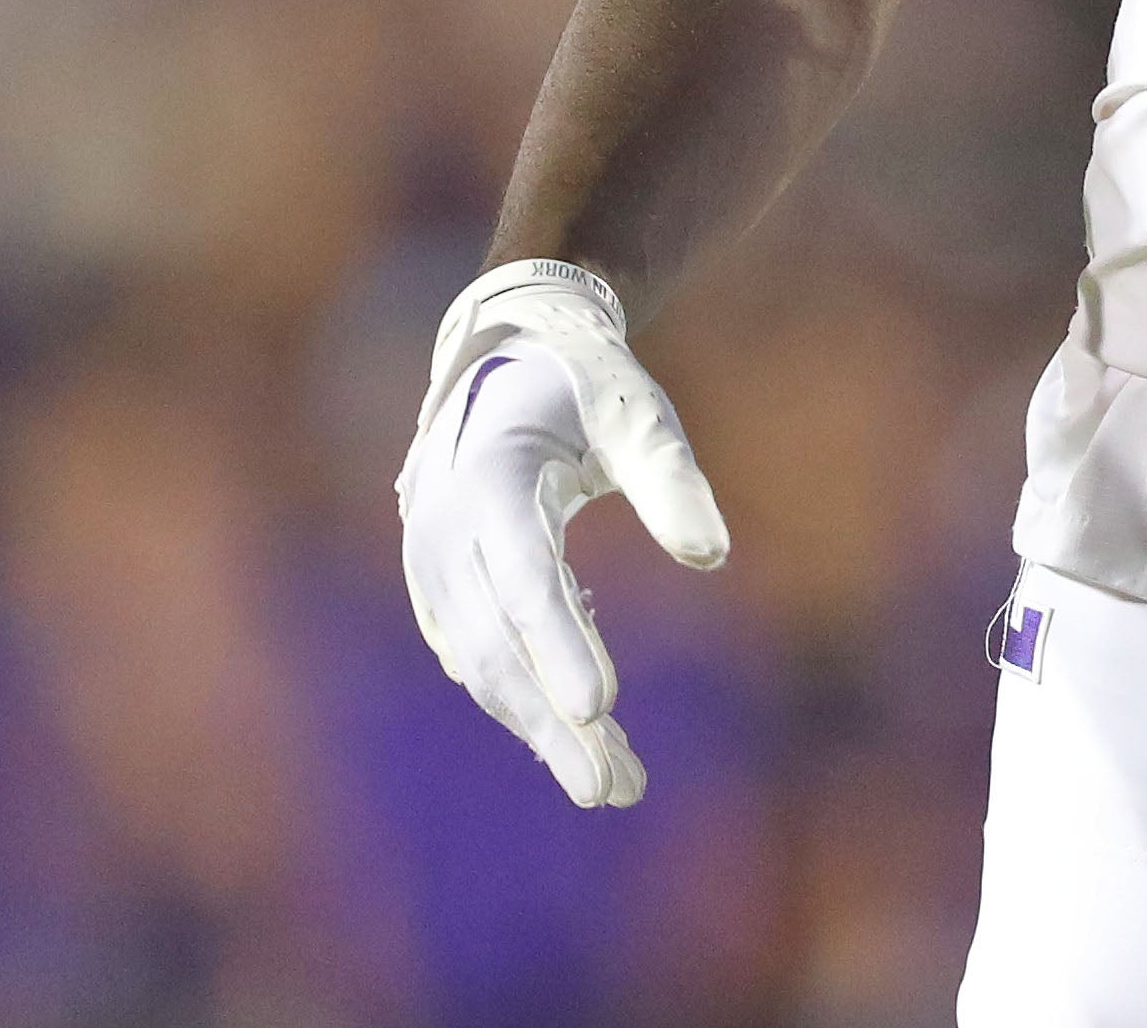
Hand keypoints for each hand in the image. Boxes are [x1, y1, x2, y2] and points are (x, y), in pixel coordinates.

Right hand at [393, 259, 729, 805]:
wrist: (506, 359)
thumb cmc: (584, 383)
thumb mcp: (635, 409)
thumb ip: (669, 477)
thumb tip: (713, 555)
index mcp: (490, 480)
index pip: (525, 578)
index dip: (560, 645)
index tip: (601, 707)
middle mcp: (446, 533)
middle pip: (497, 647)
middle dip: (553, 723)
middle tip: (612, 787)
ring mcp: (433, 568)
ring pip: (485, 667)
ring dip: (544, 730)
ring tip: (615, 784)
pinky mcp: (443, 593)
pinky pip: (481, 660)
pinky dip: (528, 704)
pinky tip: (582, 740)